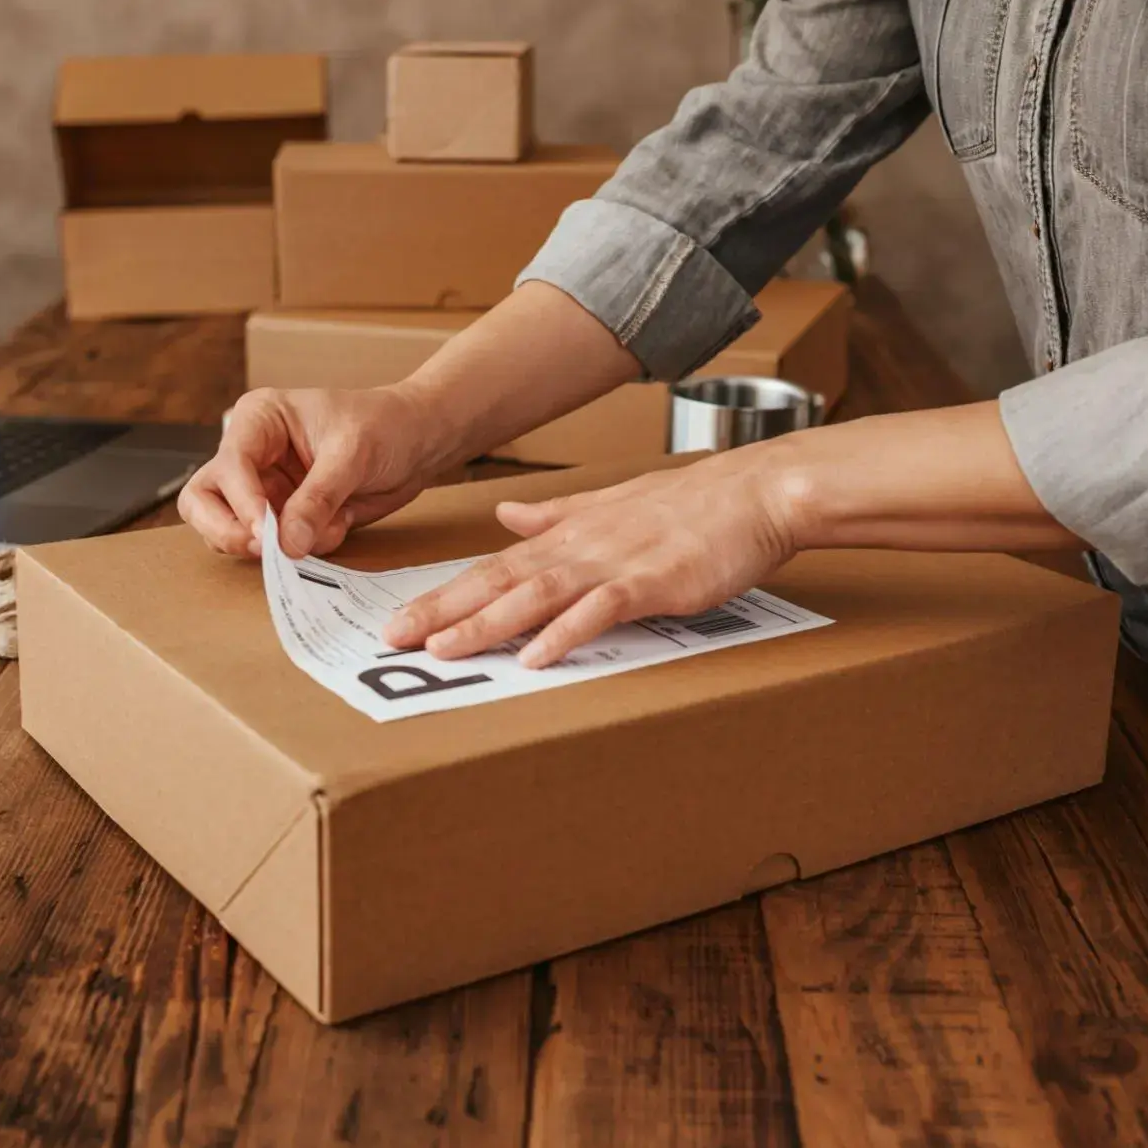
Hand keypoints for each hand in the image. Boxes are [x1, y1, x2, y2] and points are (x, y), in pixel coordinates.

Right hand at [178, 384, 450, 558]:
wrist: (419, 442)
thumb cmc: (386, 425)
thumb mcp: (354, 453)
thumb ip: (318, 498)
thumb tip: (287, 543)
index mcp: (259, 421)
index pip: (228, 466)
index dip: (242, 503)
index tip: (267, 532)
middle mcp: (251, 456)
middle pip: (202, 501)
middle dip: (227, 530)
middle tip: (265, 550)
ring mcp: (265, 490)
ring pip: (229, 531)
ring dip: (268, 546)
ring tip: (316, 534)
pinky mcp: (285, 518)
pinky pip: (274, 548)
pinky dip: (302, 550)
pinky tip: (338, 527)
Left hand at [383, 453, 800, 668]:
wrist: (755, 491)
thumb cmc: (693, 505)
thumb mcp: (612, 504)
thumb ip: (555, 515)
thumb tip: (505, 516)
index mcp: (569, 535)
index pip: (492, 568)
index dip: (442, 594)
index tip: (396, 619)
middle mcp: (580, 548)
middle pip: (498, 581)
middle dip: (442, 610)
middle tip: (391, 639)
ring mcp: (615, 563)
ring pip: (536, 594)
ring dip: (487, 623)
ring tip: (442, 648)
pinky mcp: (653, 582)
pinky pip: (600, 609)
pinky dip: (566, 633)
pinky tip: (536, 656)